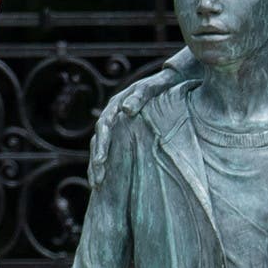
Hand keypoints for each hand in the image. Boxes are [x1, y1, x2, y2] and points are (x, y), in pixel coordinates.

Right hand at [87, 52, 193, 175]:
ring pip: (100, 147)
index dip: (101, 145)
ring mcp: (117, 126)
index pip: (103, 127)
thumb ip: (140, 96)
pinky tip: (107, 181)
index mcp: (116, 104)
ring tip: (97, 186)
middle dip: (96, 161)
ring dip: (97, 166)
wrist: (171, 81)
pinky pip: (111, 150)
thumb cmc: (162, 85)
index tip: (101, 162)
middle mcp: (112, 115)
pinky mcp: (124, 134)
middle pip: (98, 140)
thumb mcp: (153, 87)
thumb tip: (126, 110)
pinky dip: (108, 164)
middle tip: (98, 182)